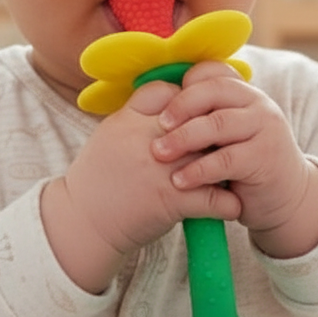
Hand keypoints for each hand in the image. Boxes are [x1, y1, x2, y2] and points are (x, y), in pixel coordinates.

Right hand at [41, 79, 240, 292]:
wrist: (81, 222)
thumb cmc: (98, 180)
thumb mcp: (110, 134)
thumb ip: (138, 116)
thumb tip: (171, 100)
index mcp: (129, 119)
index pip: (171, 93)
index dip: (188, 103)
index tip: (195, 117)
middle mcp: (147, 139)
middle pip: (198, 122)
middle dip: (214, 133)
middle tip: (225, 145)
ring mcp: (161, 168)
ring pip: (213, 156)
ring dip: (228, 167)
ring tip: (235, 174)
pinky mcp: (171, 200)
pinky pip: (214, 198)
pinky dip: (228, 203)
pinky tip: (230, 206)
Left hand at [150, 62, 317, 258]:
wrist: (285, 198)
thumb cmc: (242, 165)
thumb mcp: (224, 136)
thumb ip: (203, 118)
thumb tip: (153, 107)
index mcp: (243, 93)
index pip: (211, 73)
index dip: (183, 87)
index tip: (160, 108)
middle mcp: (258, 104)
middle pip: (213, 92)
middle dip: (180, 107)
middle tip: (156, 126)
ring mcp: (265, 128)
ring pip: (218, 124)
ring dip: (184, 139)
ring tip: (159, 153)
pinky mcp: (265, 157)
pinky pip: (226, 159)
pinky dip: (198, 170)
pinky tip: (179, 181)